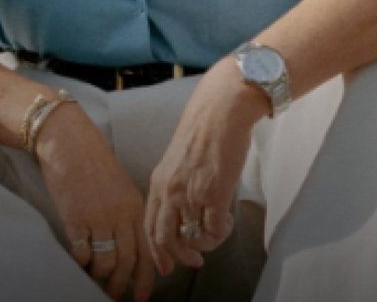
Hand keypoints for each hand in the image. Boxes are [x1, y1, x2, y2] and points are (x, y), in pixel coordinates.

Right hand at [34, 103, 155, 301]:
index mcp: (136, 206)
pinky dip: (82, 263)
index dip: (148, 277)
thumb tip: (132, 245)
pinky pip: (83, 253)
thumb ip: (129, 214)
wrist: (68, 141)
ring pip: (106, 261)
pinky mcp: (75, 218)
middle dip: (123, 284)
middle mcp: (121, 214)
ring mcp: (98, 217)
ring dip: (102, 277)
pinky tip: (80, 262)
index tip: (143, 296)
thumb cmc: (94, 163)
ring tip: (96, 281)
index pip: (149, 249)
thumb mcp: (121, 187)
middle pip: (129, 261)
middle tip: (115, 296)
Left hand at [144, 64, 268, 275]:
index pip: (149, 226)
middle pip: (164, 239)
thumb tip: (184, 214)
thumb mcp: (178, 161)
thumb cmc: (204, 132)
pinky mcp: (214, 193)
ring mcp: (191, 192)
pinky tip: (227, 220)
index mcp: (158, 182)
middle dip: (178, 257)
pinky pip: (214, 230)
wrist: (222, 111)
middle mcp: (170, 190)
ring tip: (215, 235)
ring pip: (191, 238)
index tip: (166, 266)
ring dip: (205, 245)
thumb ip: (175, 186)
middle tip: (194, 261)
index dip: (156, 252)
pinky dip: (221, 234)